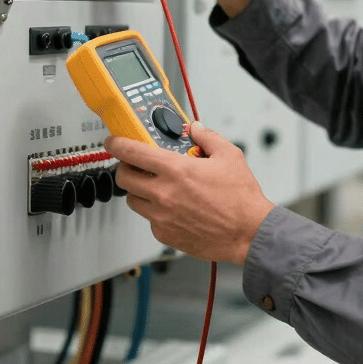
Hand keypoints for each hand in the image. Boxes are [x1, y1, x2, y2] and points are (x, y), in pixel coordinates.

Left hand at [105, 121, 274, 263]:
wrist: (249, 233)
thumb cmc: (241, 199)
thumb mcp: (229, 156)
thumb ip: (207, 137)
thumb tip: (195, 129)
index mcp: (176, 170)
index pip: (132, 152)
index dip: (117, 144)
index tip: (113, 141)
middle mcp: (163, 194)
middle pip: (124, 178)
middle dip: (126, 168)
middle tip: (136, 165)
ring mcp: (162, 216)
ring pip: (133, 200)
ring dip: (139, 191)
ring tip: (157, 187)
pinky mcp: (165, 234)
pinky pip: (149, 219)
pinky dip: (155, 211)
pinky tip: (173, 207)